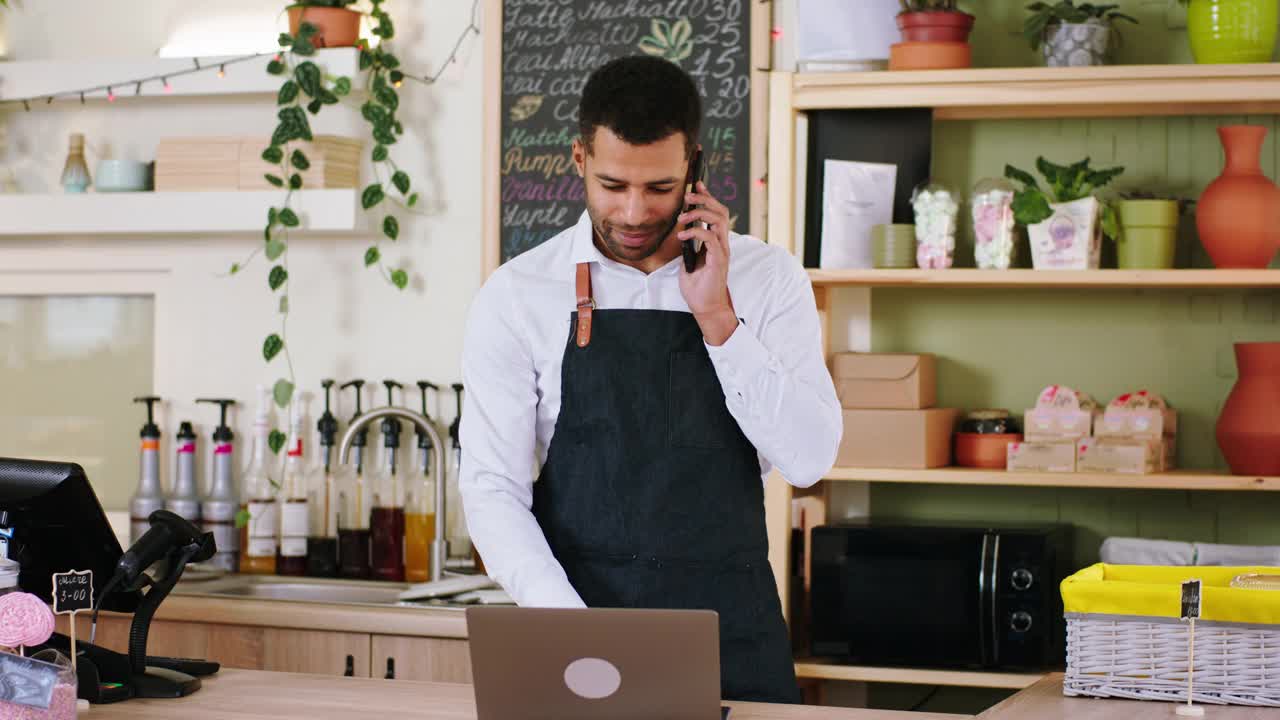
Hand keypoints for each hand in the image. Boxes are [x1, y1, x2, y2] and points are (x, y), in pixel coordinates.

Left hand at [677, 181, 737, 345]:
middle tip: (687, 196)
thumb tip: (681, 233)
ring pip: (718, 220)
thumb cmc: (697, 286)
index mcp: (716, 242)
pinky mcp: (718, 260)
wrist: (704, 307)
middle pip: (721, 211)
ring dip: (699, 214)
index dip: (708, 196)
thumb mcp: (688, 262)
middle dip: (704, 199)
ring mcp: (722, 251)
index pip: (716, 212)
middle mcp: (722, 243)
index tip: (697, 184)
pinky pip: (710, 238)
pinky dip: (695, 232)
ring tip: (682, 217)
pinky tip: (682, 235)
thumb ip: (688, 247)